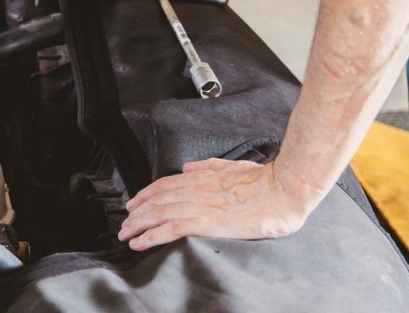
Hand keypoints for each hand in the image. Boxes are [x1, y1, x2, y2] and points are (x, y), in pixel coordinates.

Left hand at [117, 158, 314, 250]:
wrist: (283, 190)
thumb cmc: (266, 181)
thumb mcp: (233, 166)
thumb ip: (209, 166)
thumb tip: (189, 166)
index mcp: (203, 176)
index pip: (165, 184)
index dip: (146, 194)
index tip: (135, 203)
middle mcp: (197, 188)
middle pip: (157, 199)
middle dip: (137, 212)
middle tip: (125, 223)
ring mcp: (200, 204)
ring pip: (159, 213)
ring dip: (138, 224)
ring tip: (126, 234)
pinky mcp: (207, 222)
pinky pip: (171, 229)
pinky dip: (151, 236)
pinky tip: (141, 243)